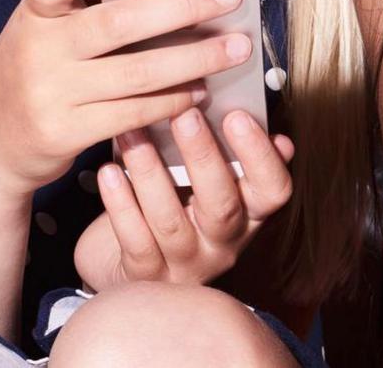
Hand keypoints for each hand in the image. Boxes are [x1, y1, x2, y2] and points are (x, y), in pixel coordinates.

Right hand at [0, 0, 253, 199]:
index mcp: (34, 15)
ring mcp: (49, 94)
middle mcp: (37, 50)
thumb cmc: (37, 70)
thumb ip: (87, 10)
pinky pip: (132, 114)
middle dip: (182, 6)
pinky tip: (202, 90)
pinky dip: (173, 101)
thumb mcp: (44, 32)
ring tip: (238, 48)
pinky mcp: (64, 132)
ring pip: (136, 73)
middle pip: (116, 23)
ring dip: (196, 59)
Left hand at [74, 108, 294, 290]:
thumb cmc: (174, 203)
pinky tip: (109, 172)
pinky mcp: (146, 276)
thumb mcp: (205, 178)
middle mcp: (224, 243)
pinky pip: (135, 241)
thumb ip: (226, 149)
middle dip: (202, 156)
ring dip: (149, 172)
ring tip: (131, 132)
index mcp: (249, 213)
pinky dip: (120, 204)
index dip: (260, 155)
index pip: (273, 190)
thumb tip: (246, 107)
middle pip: (222, 205)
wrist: (126, 262)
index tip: (237, 115)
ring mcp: (185, 263)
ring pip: (170, 221)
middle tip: (182, 112)